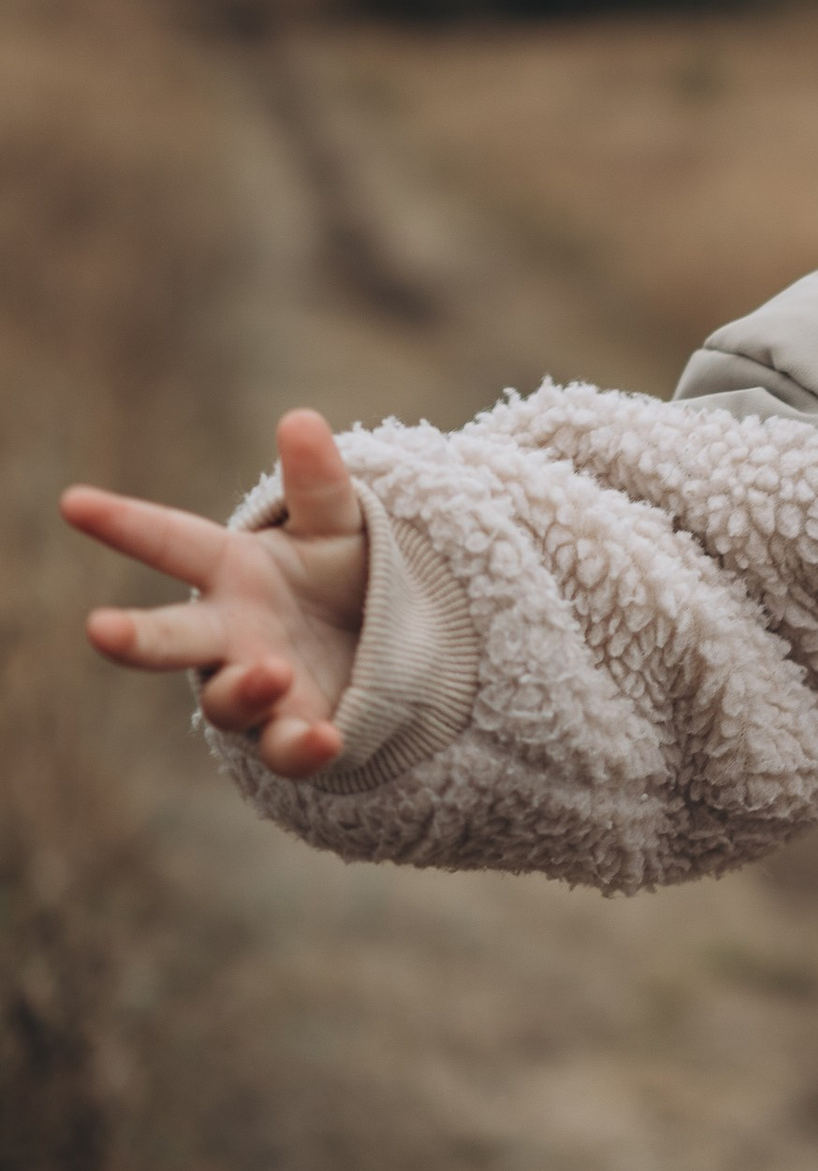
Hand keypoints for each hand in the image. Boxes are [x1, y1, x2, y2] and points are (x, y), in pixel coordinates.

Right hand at [62, 408, 368, 778]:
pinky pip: (286, 750)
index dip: (123, 522)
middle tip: (100, 629)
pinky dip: (301, 748)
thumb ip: (317, 483)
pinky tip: (325, 736)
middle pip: (169, 639)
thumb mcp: (337, 523)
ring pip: (225, 702)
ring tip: (271, 669)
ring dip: (242, 689)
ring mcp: (255, 688)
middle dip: (133, 637)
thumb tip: (301, 420)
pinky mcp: (293, 733)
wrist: (389, 642)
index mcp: (231, 570)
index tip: (74, 501)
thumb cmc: (342, 573)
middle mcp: (229, 633)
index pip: (169, 541)